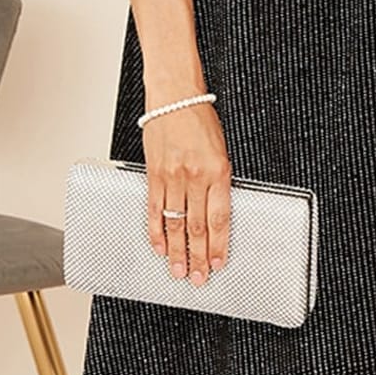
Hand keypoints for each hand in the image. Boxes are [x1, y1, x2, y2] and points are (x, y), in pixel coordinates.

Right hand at [141, 94, 231, 284]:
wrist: (175, 97)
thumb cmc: (200, 120)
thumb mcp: (221, 150)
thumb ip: (219, 182)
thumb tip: (216, 215)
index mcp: (219, 171)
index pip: (220, 218)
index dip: (219, 245)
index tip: (218, 263)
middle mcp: (196, 176)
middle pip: (197, 226)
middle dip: (198, 256)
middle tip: (197, 278)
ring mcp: (173, 176)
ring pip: (175, 223)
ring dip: (176, 251)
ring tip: (178, 270)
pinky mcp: (154, 174)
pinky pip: (153, 209)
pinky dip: (156, 231)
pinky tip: (159, 246)